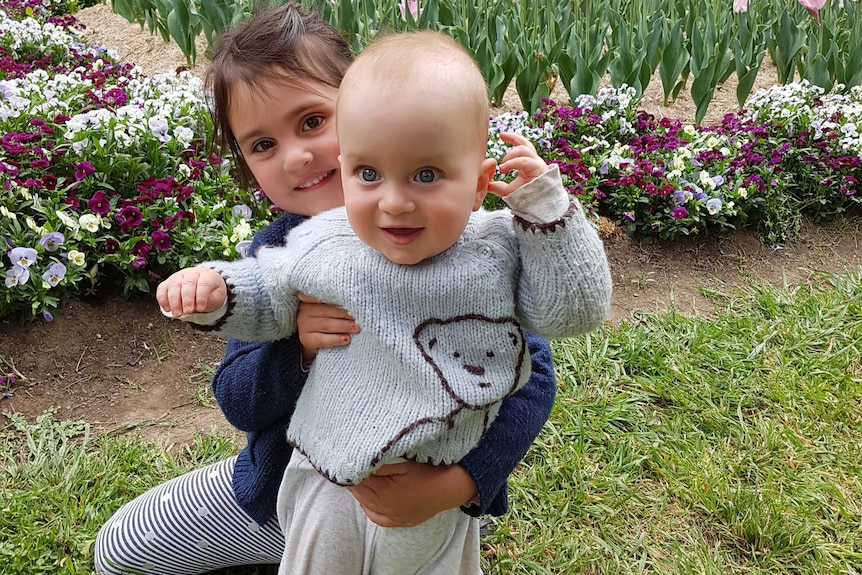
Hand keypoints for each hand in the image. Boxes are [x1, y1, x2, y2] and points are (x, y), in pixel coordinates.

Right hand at [156, 267, 226, 317]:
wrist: (205, 286)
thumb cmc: (211, 292)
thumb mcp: (217, 297)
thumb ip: (209, 300)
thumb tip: (197, 306)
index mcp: (207, 275)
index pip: (204, 284)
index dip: (201, 297)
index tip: (200, 309)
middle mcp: (191, 273)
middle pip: (188, 283)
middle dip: (187, 300)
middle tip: (187, 312)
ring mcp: (179, 276)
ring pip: (173, 285)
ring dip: (174, 301)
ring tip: (177, 314)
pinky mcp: (168, 282)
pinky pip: (162, 288)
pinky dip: (163, 299)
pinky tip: (167, 309)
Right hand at [296, 292, 357, 361]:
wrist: (313, 340)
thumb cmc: (326, 319)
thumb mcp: (328, 308)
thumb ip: (336, 302)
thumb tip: (357, 301)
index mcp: (310, 298)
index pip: (324, 296)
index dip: (339, 298)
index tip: (353, 299)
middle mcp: (304, 310)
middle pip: (326, 311)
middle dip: (345, 314)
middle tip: (359, 316)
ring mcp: (303, 325)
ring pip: (326, 324)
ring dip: (343, 326)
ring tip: (356, 327)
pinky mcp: (306, 339)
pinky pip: (322, 340)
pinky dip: (335, 339)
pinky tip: (346, 339)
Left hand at [346, 461, 476, 526]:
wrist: (450, 487)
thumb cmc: (427, 471)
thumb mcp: (402, 463)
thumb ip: (379, 465)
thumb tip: (358, 463)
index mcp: (383, 492)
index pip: (357, 480)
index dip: (349, 470)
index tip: (343, 460)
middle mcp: (385, 508)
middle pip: (359, 493)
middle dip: (351, 480)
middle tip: (345, 467)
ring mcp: (392, 517)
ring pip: (366, 505)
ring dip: (358, 492)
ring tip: (353, 479)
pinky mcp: (400, 521)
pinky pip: (377, 518)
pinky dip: (368, 509)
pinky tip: (364, 500)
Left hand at [487, 132, 548, 197]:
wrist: (537, 206)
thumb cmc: (526, 198)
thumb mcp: (509, 191)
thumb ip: (498, 187)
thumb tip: (486, 185)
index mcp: (528, 164)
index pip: (521, 146)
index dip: (512, 138)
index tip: (501, 135)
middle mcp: (534, 162)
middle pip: (526, 143)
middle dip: (513, 137)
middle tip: (501, 135)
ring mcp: (538, 164)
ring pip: (524, 150)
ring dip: (511, 155)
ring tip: (502, 165)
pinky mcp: (539, 169)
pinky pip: (525, 161)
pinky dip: (513, 163)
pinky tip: (504, 169)